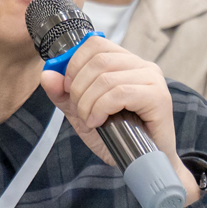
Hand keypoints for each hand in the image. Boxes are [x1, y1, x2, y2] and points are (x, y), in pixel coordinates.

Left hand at [39, 35, 199, 205]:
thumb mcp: (82, 113)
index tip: (69, 89)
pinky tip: (99, 122)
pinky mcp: (158, 97)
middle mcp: (142, 65)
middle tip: (80, 111)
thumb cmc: (118, 137)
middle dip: (79, 88)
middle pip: (98, 60)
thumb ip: (64, 94)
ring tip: (90, 121)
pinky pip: (120, 93)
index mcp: (126, 62)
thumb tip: (48, 74)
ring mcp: (153, 80)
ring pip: (107, 78)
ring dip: (88, 102)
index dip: (74, 63)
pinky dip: (101, 108)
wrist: (142, 164)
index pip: (94, 43)